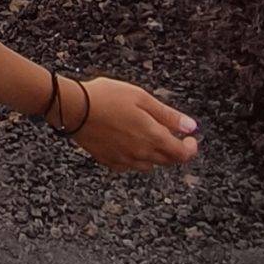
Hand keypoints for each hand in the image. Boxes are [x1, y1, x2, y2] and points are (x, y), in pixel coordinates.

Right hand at [68, 78, 199, 172]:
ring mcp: (124, 160)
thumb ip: (168, 115)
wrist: (73, 108)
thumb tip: (191, 127)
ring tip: (148, 136)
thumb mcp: (142, 98)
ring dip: (155, 154)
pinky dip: (136, 158)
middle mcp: (141, 153)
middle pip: (167, 161)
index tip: (190, 139)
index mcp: (152, 137)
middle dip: (174, 150)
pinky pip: (130, 166)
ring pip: (149, 165)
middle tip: (171, 134)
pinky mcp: (109, 161)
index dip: (190, 148)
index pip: (181, 154)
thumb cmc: (106, 97)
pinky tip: (130, 144)